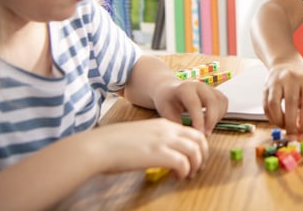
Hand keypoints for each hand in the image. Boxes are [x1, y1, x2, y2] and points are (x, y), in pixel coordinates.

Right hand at [90, 118, 208, 178]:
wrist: (99, 146)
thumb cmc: (113, 143)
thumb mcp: (140, 135)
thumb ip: (154, 140)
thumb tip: (161, 153)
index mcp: (163, 124)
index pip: (192, 132)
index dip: (197, 146)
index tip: (193, 158)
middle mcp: (167, 130)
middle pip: (199, 139)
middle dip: (202, 155)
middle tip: (197, 168)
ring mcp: (164, 141)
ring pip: (195, 151)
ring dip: (195, 165)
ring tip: (188, 175)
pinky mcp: (159, 154)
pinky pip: (183, 163)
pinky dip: (184, 172)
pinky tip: (176, 177)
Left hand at [153, 81, 227, 135]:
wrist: (169, 89)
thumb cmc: (167, 101)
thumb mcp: (166, 112)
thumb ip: (177, 123)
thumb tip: (189, 135)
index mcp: (185, 88)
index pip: (195, 103)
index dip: (199, 119)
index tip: (199, 134)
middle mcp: (199, 85)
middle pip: (212, 101)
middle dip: (211, 119)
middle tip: (206, 134)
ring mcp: (209, 87)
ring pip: (221, 101)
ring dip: (217, 117)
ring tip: (207, 128)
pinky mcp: (215, 92)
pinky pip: (224, 102)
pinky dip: (221, 113)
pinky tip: (212, 121)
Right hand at [263, 61, 302, 137]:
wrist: (285, 62)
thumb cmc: (299, 78)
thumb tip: (302, 130)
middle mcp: (290, 78)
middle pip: (291, 104)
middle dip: (291, 125)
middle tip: (292, 136)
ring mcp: (276, 81)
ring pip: (274, 105)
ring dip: (279, 121)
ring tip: (284, 127)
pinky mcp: (265, 86)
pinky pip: (265, 105)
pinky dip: (271, 117)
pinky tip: (276, 121)